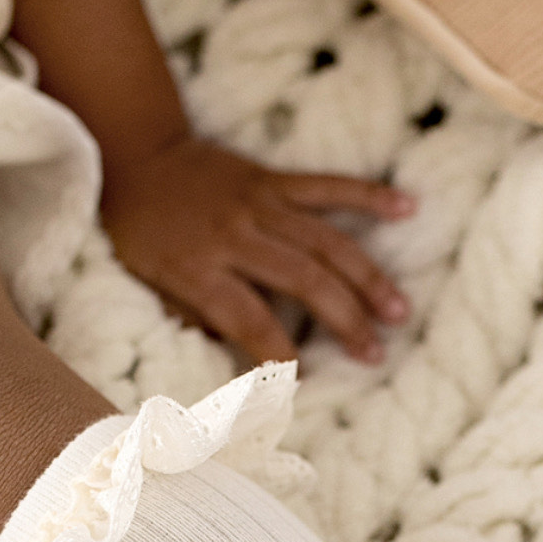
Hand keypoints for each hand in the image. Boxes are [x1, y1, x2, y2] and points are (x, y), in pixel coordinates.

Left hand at [99, 134, 416, 364]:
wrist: (136, 157)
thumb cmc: (142, 233)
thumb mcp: (153, 286)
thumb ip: (199, 318)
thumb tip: (244, 353)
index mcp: (197, 269)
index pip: (248, 319)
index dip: (278, 354)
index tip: (302, 384)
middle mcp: (234, 235)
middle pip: (303, 279)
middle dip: (344, 319)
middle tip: (375, 353)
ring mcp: (258, 203)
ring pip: (325, 240)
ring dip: (367, 277)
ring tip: (398, 311)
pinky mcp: (273, 179)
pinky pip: (327, 185)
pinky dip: (369, 195)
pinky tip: (407, 207)